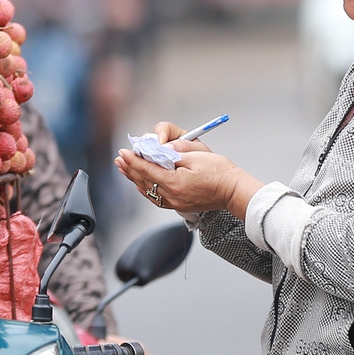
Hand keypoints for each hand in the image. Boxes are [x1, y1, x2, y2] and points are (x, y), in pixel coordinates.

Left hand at [114, 122, 260, 215]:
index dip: (133, 160)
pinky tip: (141, 185)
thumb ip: (175, 154)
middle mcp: (172, 195)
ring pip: (148, 190)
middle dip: (130, 169)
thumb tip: (159, 150)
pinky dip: (147, 190)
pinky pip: (157, 198)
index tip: (123, 152)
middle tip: (119, 160)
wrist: (234, 191)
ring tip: (125, 170)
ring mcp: (176, 202)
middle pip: (144, 181)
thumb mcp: (197, 156)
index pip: (147, 169)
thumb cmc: (220, 172)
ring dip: (135, 179)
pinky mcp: (180, 205)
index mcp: (174, 182)